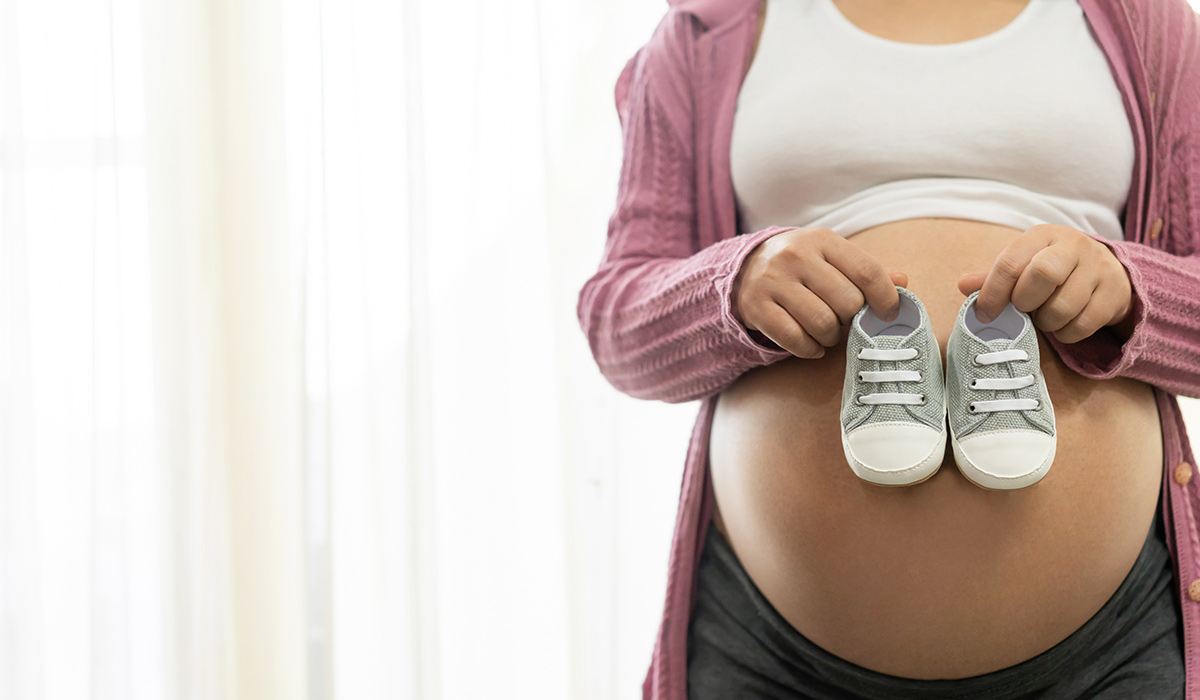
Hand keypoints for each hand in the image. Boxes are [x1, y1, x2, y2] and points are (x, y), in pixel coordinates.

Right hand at [732, 227, 907, 357]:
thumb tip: (903, 282)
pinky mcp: (757, 308)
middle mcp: (795, 256)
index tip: (888, 313)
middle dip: (853, 319)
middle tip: (846, 320)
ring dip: (832, 337)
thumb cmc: (802, 266)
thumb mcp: (832, 258)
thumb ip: (866, 271)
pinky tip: (812, 344)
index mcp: (821, 240)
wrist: (745, 268)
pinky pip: (795, 339)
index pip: (866, 271)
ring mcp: (773, 282)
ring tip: (828, 331)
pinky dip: (810, 349)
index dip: (885, 298)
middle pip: (847, 302)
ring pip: (822, 324)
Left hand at [957, 224, 1132, 343]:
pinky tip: (1063, 324)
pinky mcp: (1115, 293)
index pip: (1011, 262)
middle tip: (1023, 310)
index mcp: (1042, 235)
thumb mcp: (1023, 264)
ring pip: (1064, 306)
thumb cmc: (1052, 269)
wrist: (1106, 270)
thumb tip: (963, 285)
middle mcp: (1073, 246)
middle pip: (1043, 274)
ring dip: (1046, 322)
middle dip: (1025, 302)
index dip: (993, 292)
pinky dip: (1066, 333)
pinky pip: (1083, 324)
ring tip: (1044, 317)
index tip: (984, 314)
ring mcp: (1099, 268)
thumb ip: (993, 276)